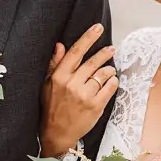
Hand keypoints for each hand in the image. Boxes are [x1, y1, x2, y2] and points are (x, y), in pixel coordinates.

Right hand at [40, 23, 117, 156]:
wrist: (57, 133)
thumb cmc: (51, 107)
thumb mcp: (47, 85)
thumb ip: (55, 65)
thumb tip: (59, 45)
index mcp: (59, 77)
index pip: (76, 52)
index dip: (88, 38)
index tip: (98, 27)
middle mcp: (72, 84)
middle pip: (93, 62)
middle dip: (104, 53)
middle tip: (111, 48)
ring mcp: (84, 96)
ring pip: (103, 74)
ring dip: (108, 70)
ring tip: (108, 71)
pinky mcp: (95, 106)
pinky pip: (110, 88)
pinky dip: (112, 83)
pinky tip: (111, 82)